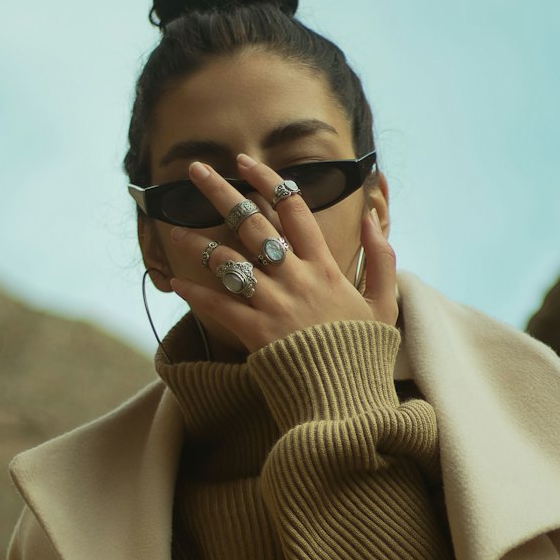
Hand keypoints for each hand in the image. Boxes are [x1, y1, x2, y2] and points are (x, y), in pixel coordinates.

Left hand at [167, 154, 396, 353]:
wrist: (347, 397)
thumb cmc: (364, 352)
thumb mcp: (384, 303)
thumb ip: (382, 258)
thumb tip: (372, 218)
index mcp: (325, 267)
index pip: (295, 210)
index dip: (268, 181)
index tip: (246, 163)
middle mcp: (295, 278)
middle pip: (253, 223)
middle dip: (222, 191)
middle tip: (198, 169)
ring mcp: (273, 303)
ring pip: (228, 261)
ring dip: (198, 243)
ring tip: (176, 230)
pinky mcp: (255, 332)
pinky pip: (218, 306)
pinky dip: (195, 294)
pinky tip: (175, 283)